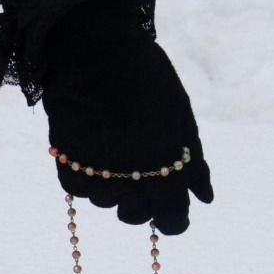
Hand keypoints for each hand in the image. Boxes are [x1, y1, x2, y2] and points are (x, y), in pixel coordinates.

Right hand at [41, 0, 213, 234]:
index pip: (171, 221)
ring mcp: (97, 173)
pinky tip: (90, 149)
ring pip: (105, 202)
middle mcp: (132, 179)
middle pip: (135, 216)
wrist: (96, 52)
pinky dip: (86, 175)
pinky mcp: (68, 163)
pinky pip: (79, 188)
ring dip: (111, 185)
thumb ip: (194, 163)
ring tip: (111, 149)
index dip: (173, 220)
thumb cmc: (148, 81)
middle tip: (138, 173)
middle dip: (140, 202)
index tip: (170, 211)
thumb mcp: (182, 119)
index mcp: (166, 170)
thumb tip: (205, 198)